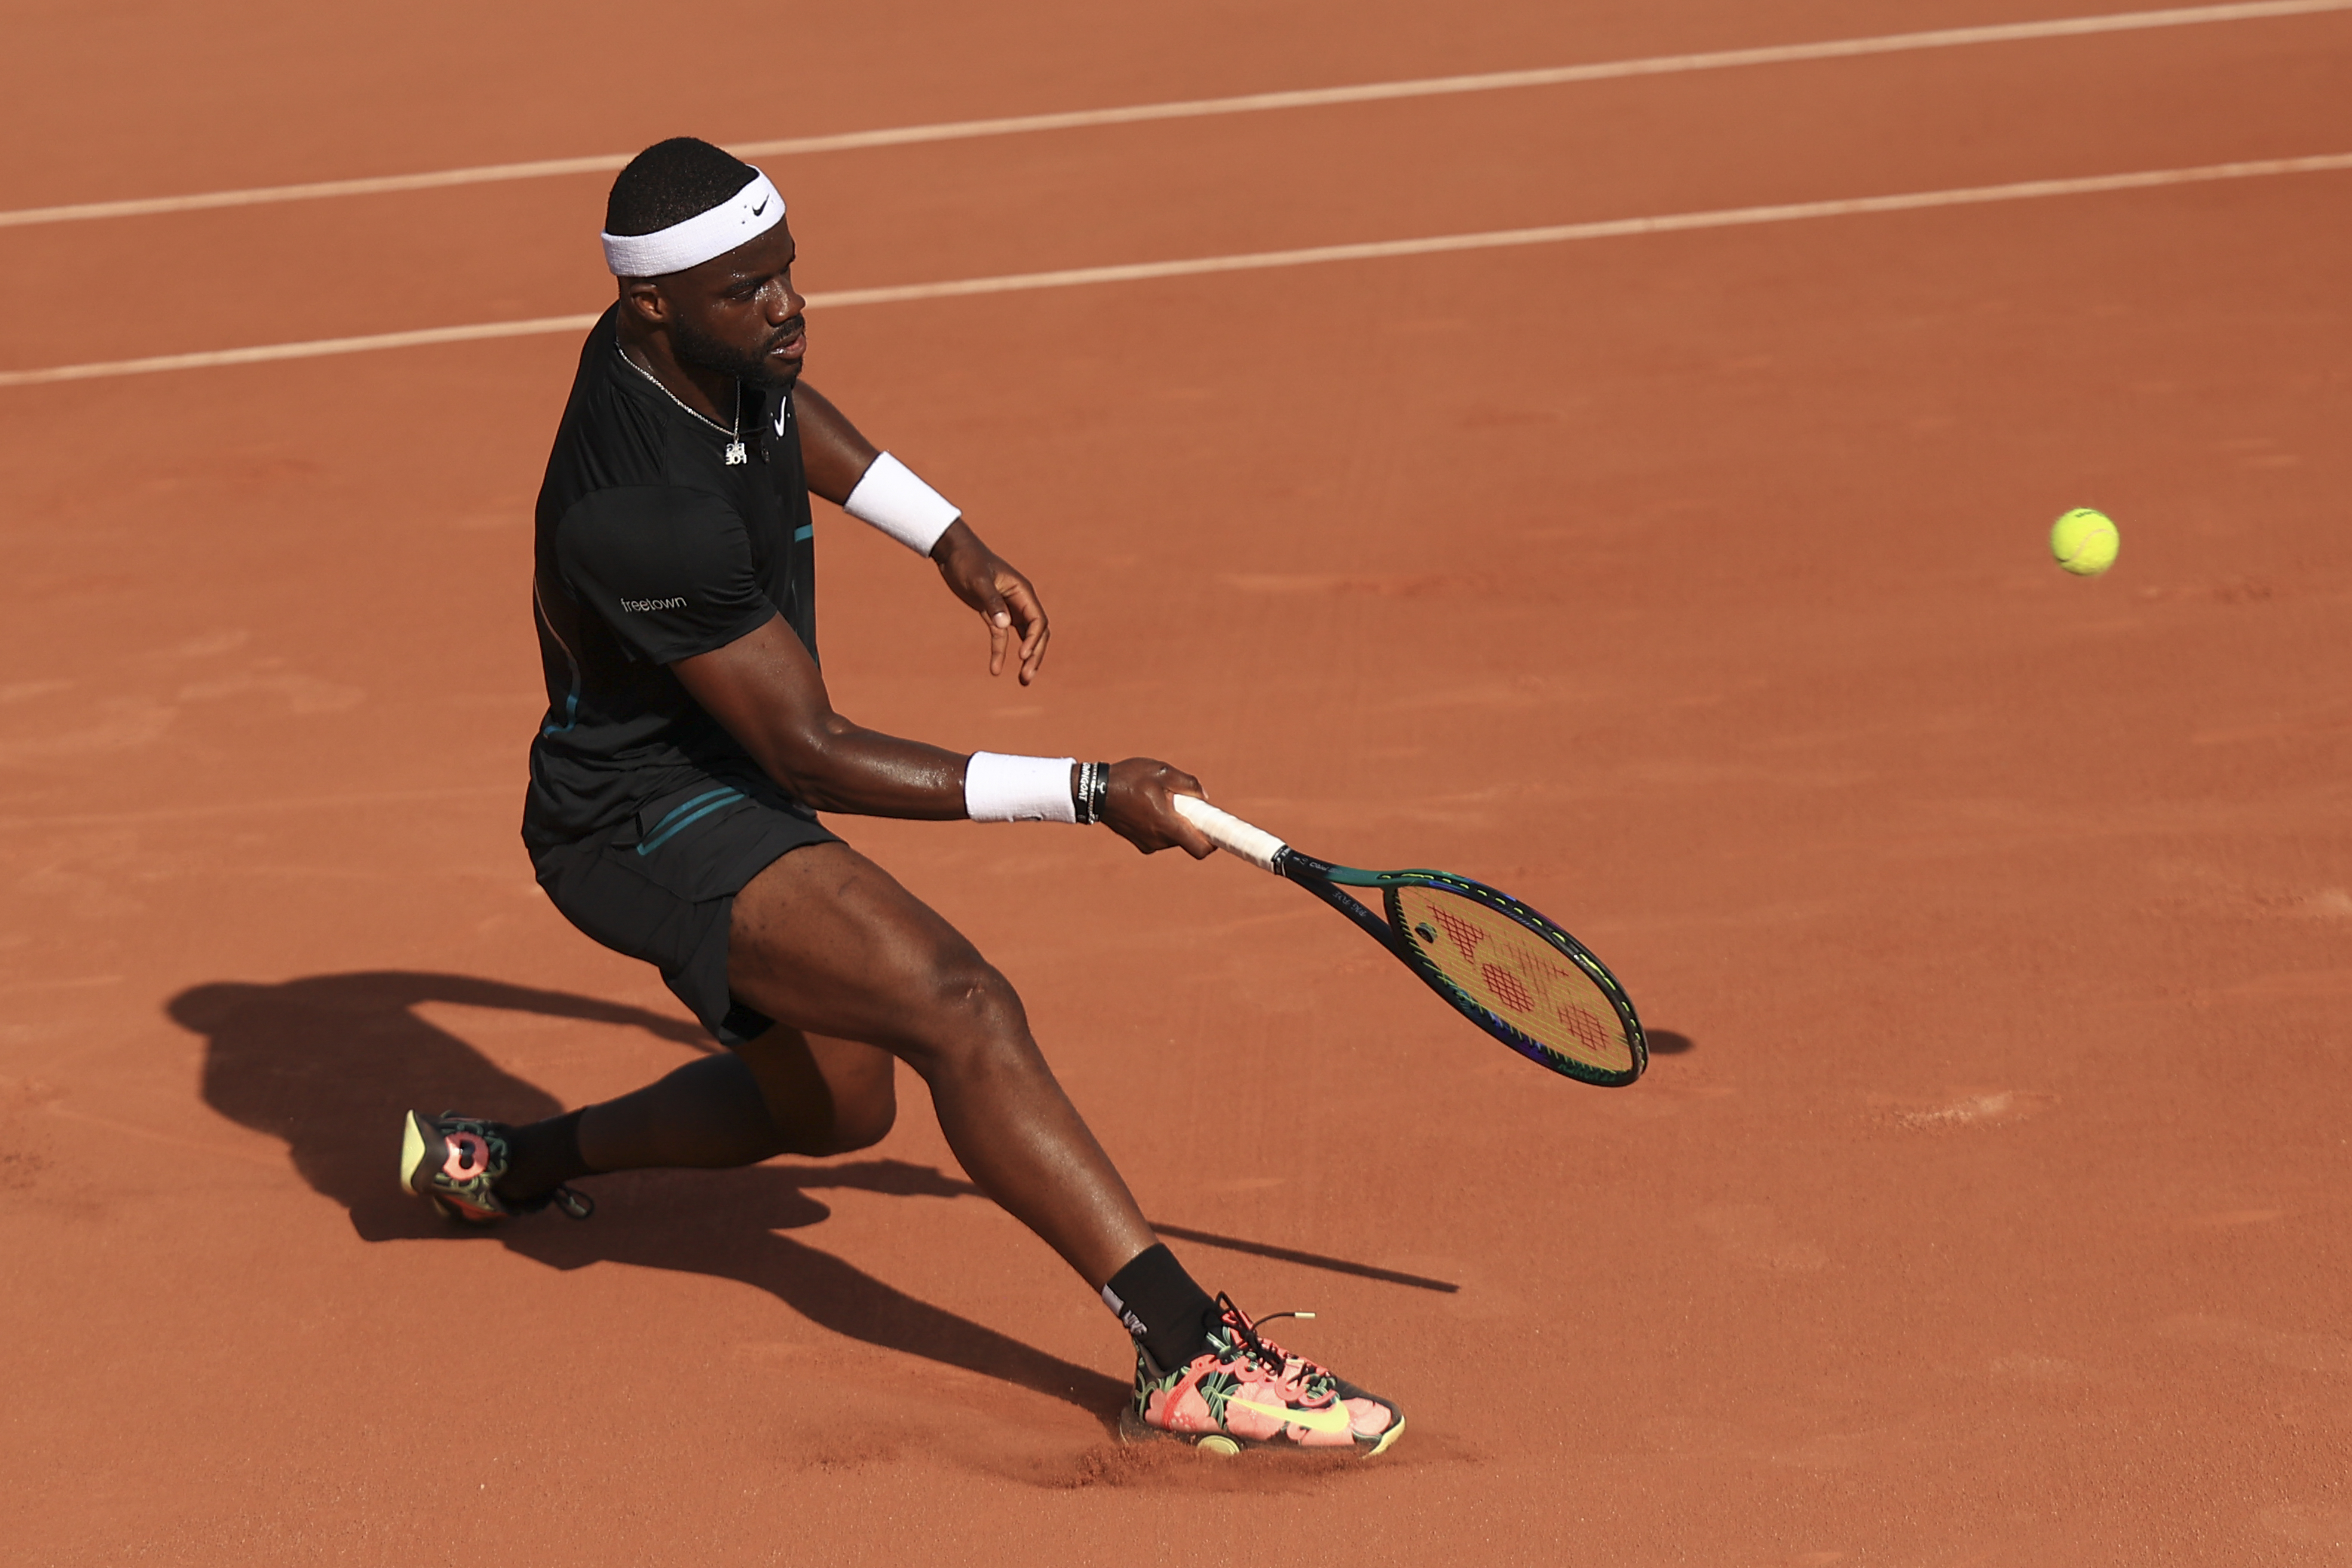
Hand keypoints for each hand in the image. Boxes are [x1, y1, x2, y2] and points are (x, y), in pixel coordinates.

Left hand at [930, 520, 1049, 684]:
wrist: (951, 553)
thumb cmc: (967, 561)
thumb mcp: (978, 580)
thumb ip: (991, 601)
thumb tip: (1004, 625)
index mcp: (1022, 592)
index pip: (1038, 621)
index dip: (1034, 640)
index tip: (1022, 656)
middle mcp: (1020, 602)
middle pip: (1036, 633)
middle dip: (1034, 656)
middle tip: (1026, 678)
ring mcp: (1008, 609)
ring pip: (1023, 638)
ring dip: (1025, 659)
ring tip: (1023, 681)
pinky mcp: (994, 614)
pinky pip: (1002, 637)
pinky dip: (1000, 652)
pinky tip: (995, 669)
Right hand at [1099, 759, 1215, 857]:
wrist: (1094, 792)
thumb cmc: (1129, 779)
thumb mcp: (1162, 771)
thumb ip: (1188, 784)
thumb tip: (1204, 797)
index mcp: (1167, 825)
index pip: (1200, 849)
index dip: (1214, 842)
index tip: (1216, 829)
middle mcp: (1159, 841)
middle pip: (1188, 839)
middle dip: (1190, 821)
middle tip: (1181, 800)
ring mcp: (1148, 844)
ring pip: (1173, 836)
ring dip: (1174, 821)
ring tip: (1159, 798)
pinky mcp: (1139, 842)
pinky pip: (1160, 836)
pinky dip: (1161, 824)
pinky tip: (1148, 805)